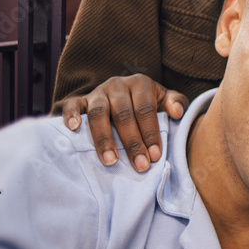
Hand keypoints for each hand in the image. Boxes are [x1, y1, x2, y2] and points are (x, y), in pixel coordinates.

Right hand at [55, 74, 188, 170]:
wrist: (124, 95)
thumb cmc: (148, 104)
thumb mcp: (165, 100)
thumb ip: (176, 103)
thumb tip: (177, 112)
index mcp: (141, 83)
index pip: (146, 110)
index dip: (150, 133)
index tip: (155, 156)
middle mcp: (118, 84)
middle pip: (123, 114)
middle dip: (132, 142)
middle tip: (139, 165)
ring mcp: (98, 92)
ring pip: (98, 113)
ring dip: (104, 138)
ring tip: (111, 161)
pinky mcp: (80, 99)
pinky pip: (73, 105)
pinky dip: (71, 115)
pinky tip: (73, 129)